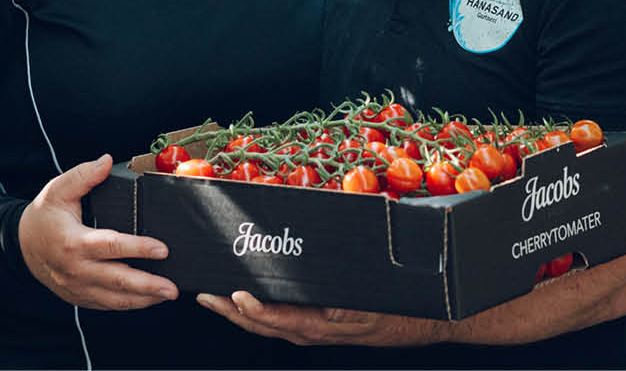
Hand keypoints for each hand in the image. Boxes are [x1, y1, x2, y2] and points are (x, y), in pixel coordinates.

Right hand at [18, 154, 176, 310]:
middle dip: (148, 285)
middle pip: (117, 280)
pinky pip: (107, 304)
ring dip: (144, 299)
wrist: (21, 245)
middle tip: (172, 287)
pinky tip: (147, 299)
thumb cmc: (44, 217)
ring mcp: (77, 286)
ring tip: (167, 295)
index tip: (162, 249)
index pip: (111, 246)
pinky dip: (129, 304)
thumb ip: (83, 175)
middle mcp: (76, 269)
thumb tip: (105, 161)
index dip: (139, 248)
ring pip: (115, 299)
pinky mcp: (79, 296)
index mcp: (73, 242)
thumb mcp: (57, 190)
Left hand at [197, 291, 446, 346]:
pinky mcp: (315, 323)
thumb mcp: (374, 306)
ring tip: (215, 296)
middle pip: (261, 323)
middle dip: (230, 310)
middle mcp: (311, 330)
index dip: (252, 310)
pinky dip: (258, 310)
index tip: (235, 295)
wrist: (420, 323)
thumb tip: (324, 308)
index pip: (277, 319)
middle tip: (205, 294)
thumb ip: (347, 308)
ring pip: (266, 323)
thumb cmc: (398, 311)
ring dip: (238, 311)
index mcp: (322, 326)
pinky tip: (248, 298)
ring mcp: (311, 329)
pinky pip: (280, 319)